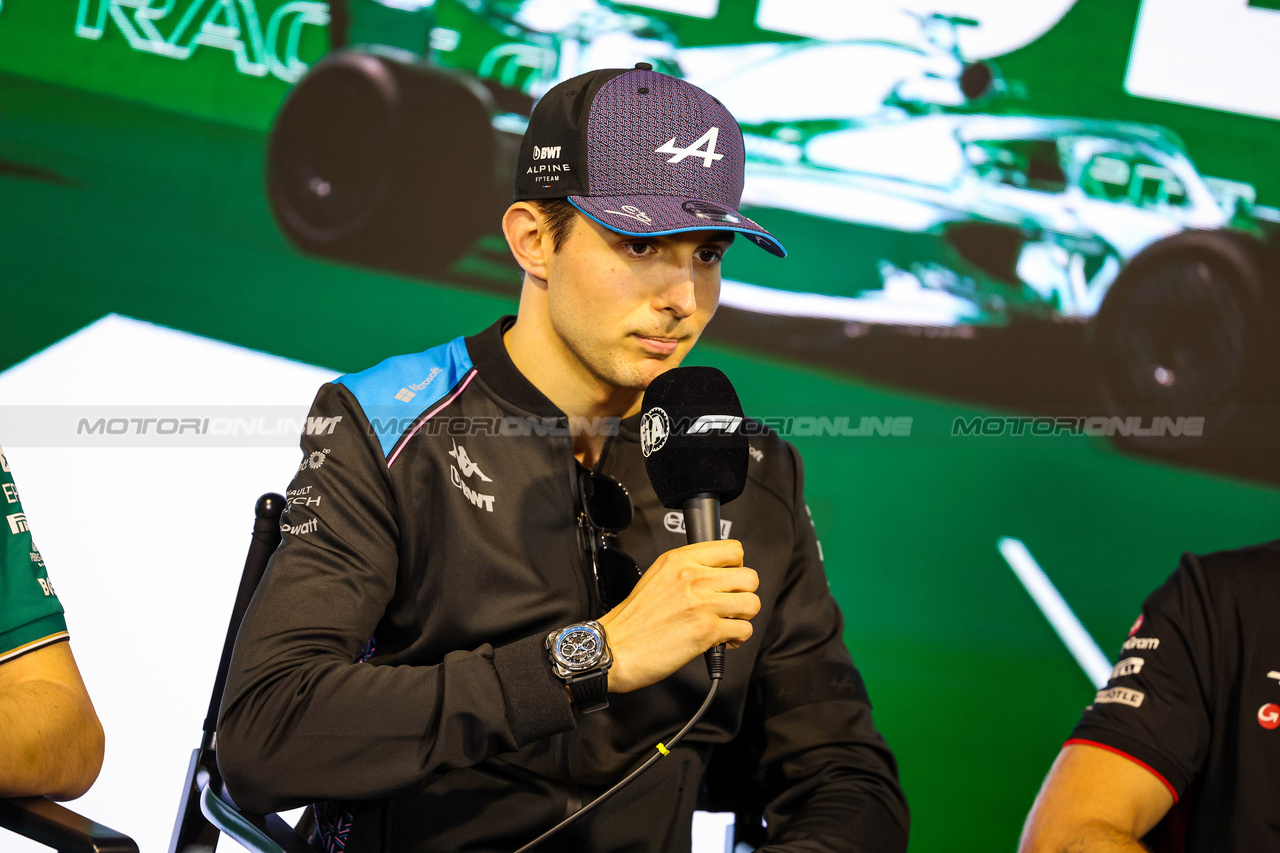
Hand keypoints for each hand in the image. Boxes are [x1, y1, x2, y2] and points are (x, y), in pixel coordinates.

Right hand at [598, 539, 758, 693]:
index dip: (736, 567)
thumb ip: (687, 569)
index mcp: (680, 560)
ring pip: (752, 603)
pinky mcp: (706, 631)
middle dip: (743, 594)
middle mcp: (692, 577)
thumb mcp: (657, 576)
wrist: (615, 648)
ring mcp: (701, 603)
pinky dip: (737, 638)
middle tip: (730, 604)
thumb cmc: (634, 619)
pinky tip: (722, 640)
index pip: (733, 549)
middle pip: (749, 577)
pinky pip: (744, 630)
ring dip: (744, 617)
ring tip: (728, 622)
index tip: (728, 580)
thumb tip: (718, 573)